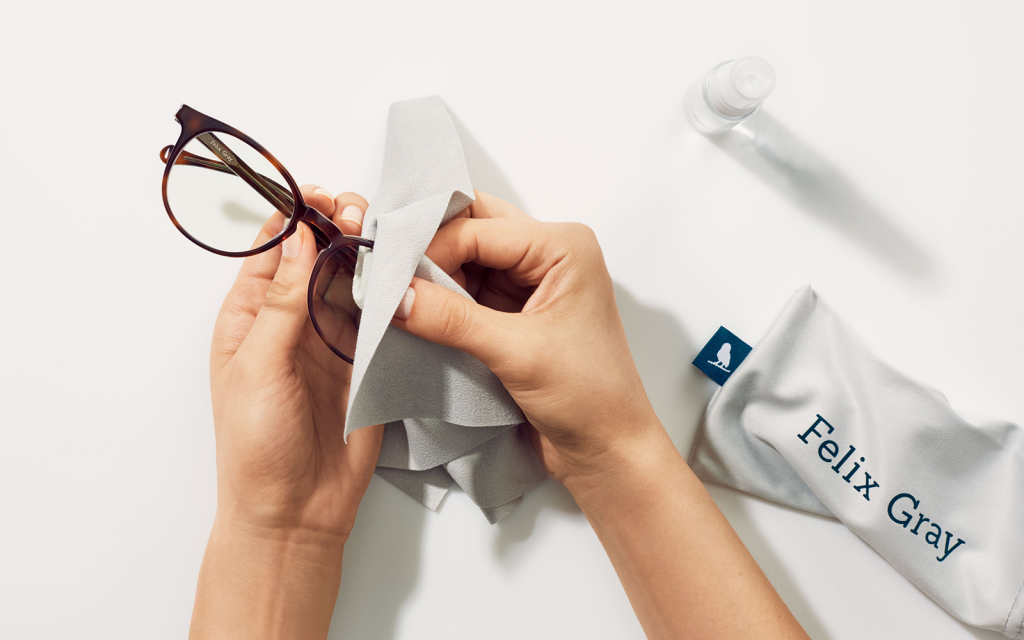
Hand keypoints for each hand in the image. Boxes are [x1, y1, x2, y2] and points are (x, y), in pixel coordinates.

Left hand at [209, 185, 382, 539]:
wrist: (296, 509)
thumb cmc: (256, 445)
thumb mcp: (257, 366)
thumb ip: (282, 303)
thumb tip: (301, 238)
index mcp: (249, 316)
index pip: (272, 249)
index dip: (295, 216)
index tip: (319, 196)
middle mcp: (292, 320)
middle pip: (316, 255)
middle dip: (336, 226)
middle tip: (358, 216)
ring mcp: (331, 339)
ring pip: (351, 279)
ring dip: (366, 253)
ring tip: (384, 234)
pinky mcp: (365, 360)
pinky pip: (379, 314)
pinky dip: (390, 290)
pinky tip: (402, 271)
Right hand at [391, 192, 664, 490]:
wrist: (607, 450)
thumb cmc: (591, 398)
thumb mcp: (517, 353)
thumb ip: (452, 320)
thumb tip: (396, 296)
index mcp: (563, 247)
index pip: (478, 227)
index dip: (430, 248)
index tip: (390, 276)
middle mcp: (548, 255)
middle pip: (471, 229)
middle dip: (428, 250)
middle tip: (387, 274)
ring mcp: (529, 283)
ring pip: (464, 259)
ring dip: (431, 277)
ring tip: (396, 299)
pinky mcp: (513, 313)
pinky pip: (466, 290)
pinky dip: (440, 300)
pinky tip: (416, 315)